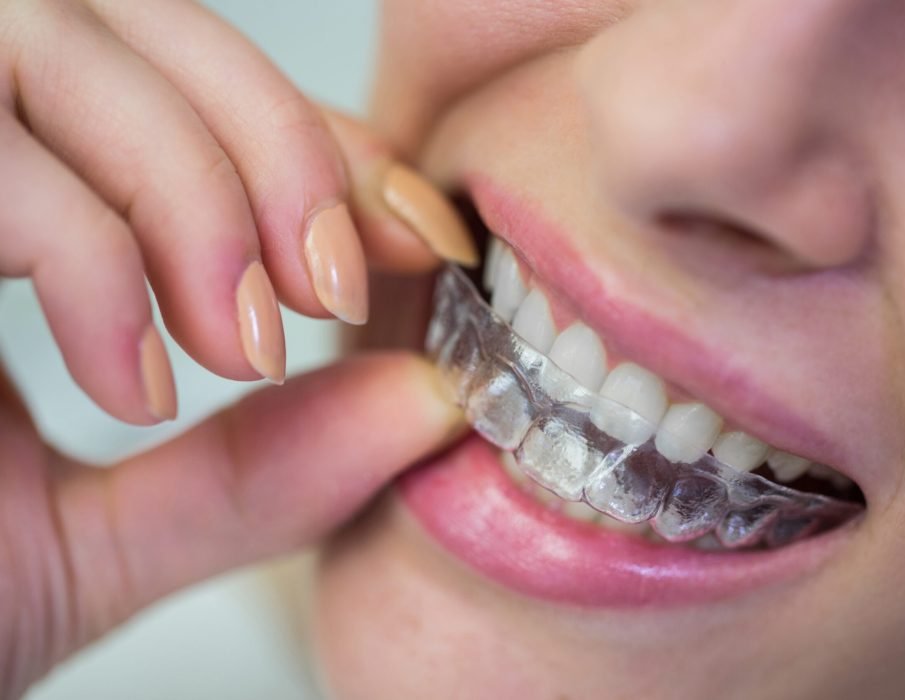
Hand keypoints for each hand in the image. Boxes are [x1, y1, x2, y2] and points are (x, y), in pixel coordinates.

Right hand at [0, 1, 475, 694]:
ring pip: (63, 43)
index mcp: (6, 188)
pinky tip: (129, 383)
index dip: (320, 148)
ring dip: (190, 191)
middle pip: (142, 19)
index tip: (414, 244)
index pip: (196, 90)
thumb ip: (263, 470)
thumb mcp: (99, 537)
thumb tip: (431, 401)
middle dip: (271, 145)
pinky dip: (84, 250)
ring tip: (237, 345)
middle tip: (330, 290)